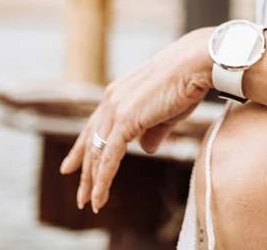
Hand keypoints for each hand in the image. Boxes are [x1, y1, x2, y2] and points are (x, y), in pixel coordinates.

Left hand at [59, 28, 212, 211]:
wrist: (197, 63)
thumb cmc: (188, 83)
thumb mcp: (166, 112)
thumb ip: (153, 131)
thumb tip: (146, 149)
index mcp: (118, 93)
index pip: (94, 125)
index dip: (81, 148)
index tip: (69, 167)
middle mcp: (111, 99)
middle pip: (90, 141)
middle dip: (84, 170)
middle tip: (80, 195)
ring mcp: (116, 109)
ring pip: (97, 152)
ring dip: (92, 181)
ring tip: (90, 203)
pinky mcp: (125, 120)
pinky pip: (109, 157)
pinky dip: (103, 180)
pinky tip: (99, 198)